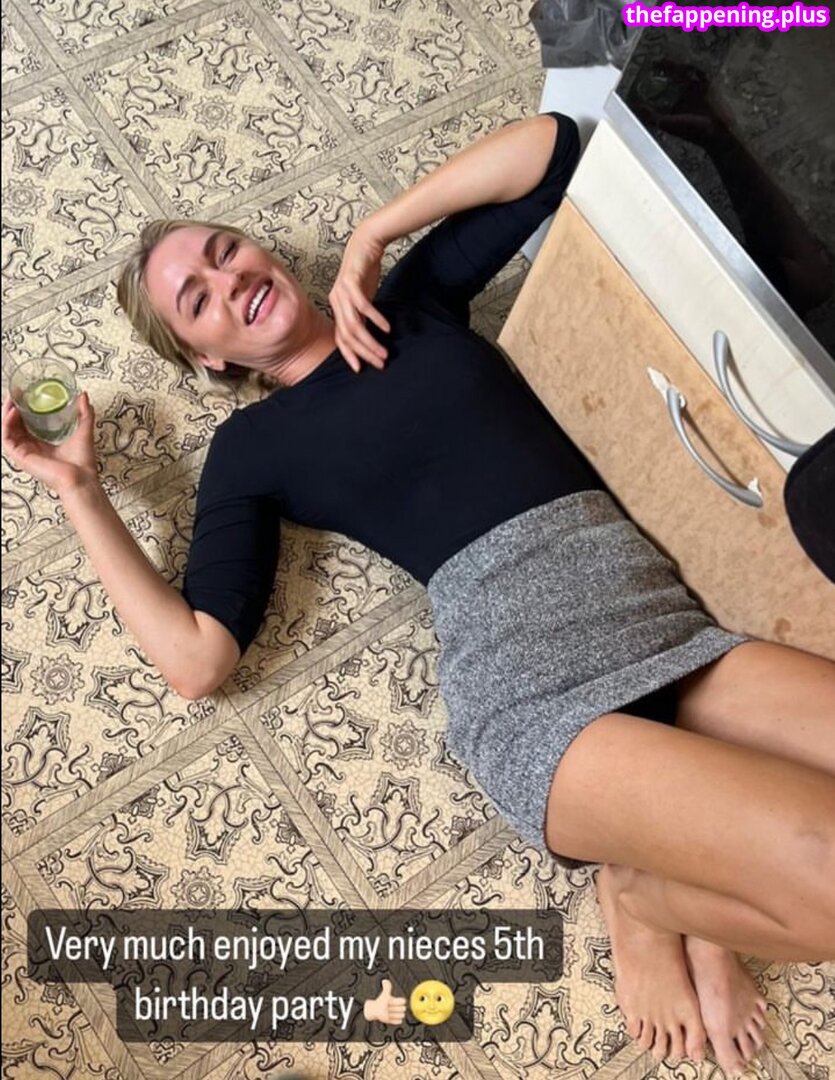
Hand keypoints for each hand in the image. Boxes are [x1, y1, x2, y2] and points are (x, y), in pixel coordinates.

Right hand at [2, 392, 98, 496]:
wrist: (81, 478)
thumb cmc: (82, 463)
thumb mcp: (83, 431)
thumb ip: (84, 413)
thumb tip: (84, 396)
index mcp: (42, 445)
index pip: (26, 424)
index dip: (22, 409)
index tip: (23, 394)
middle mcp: (31, 449)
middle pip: (14, 426)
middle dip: (12, 408)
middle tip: (15, 393)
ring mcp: (24, 453)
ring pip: (7, 430)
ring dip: (6, 413)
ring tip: (11, 399)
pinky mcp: (20, 457)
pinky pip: (6, 439)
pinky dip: (6, 424)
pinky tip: (12, 412)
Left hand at [329, 226, 390, 372]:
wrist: (365, 243)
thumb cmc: (364, 271)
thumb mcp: (362, 297)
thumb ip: (362, 316)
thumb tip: (368, 335)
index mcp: (337, 308)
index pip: (340, 338)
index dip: (350, 355)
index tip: (360, 369)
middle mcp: (336, 302)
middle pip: (348, 336)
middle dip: (364, 353)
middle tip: (380, 363)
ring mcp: (342, 292)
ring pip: (354, 325)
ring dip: (370, 341)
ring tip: (384, 351)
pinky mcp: (351, 282)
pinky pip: (362, 306)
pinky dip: (375, 318)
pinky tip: (386, 328)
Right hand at [362, 979, 406, 1024]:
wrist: (372, 1011)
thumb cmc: (379, 1001)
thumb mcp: (384, 994)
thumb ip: (387, 987)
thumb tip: (385, 980)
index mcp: (387, 1000)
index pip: (400, 1001)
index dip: (402, 1001)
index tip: (403, 1001)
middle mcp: (387, 1008)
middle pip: (401, 1008)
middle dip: (402, 1008)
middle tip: (402, 1007)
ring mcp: (387, 1015)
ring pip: (399, 1015)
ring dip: (401, 1014)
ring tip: (401, 1013)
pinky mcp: (386, 1021)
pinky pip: (396, 1021)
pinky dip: (398, 1020)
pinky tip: (399, 1019)